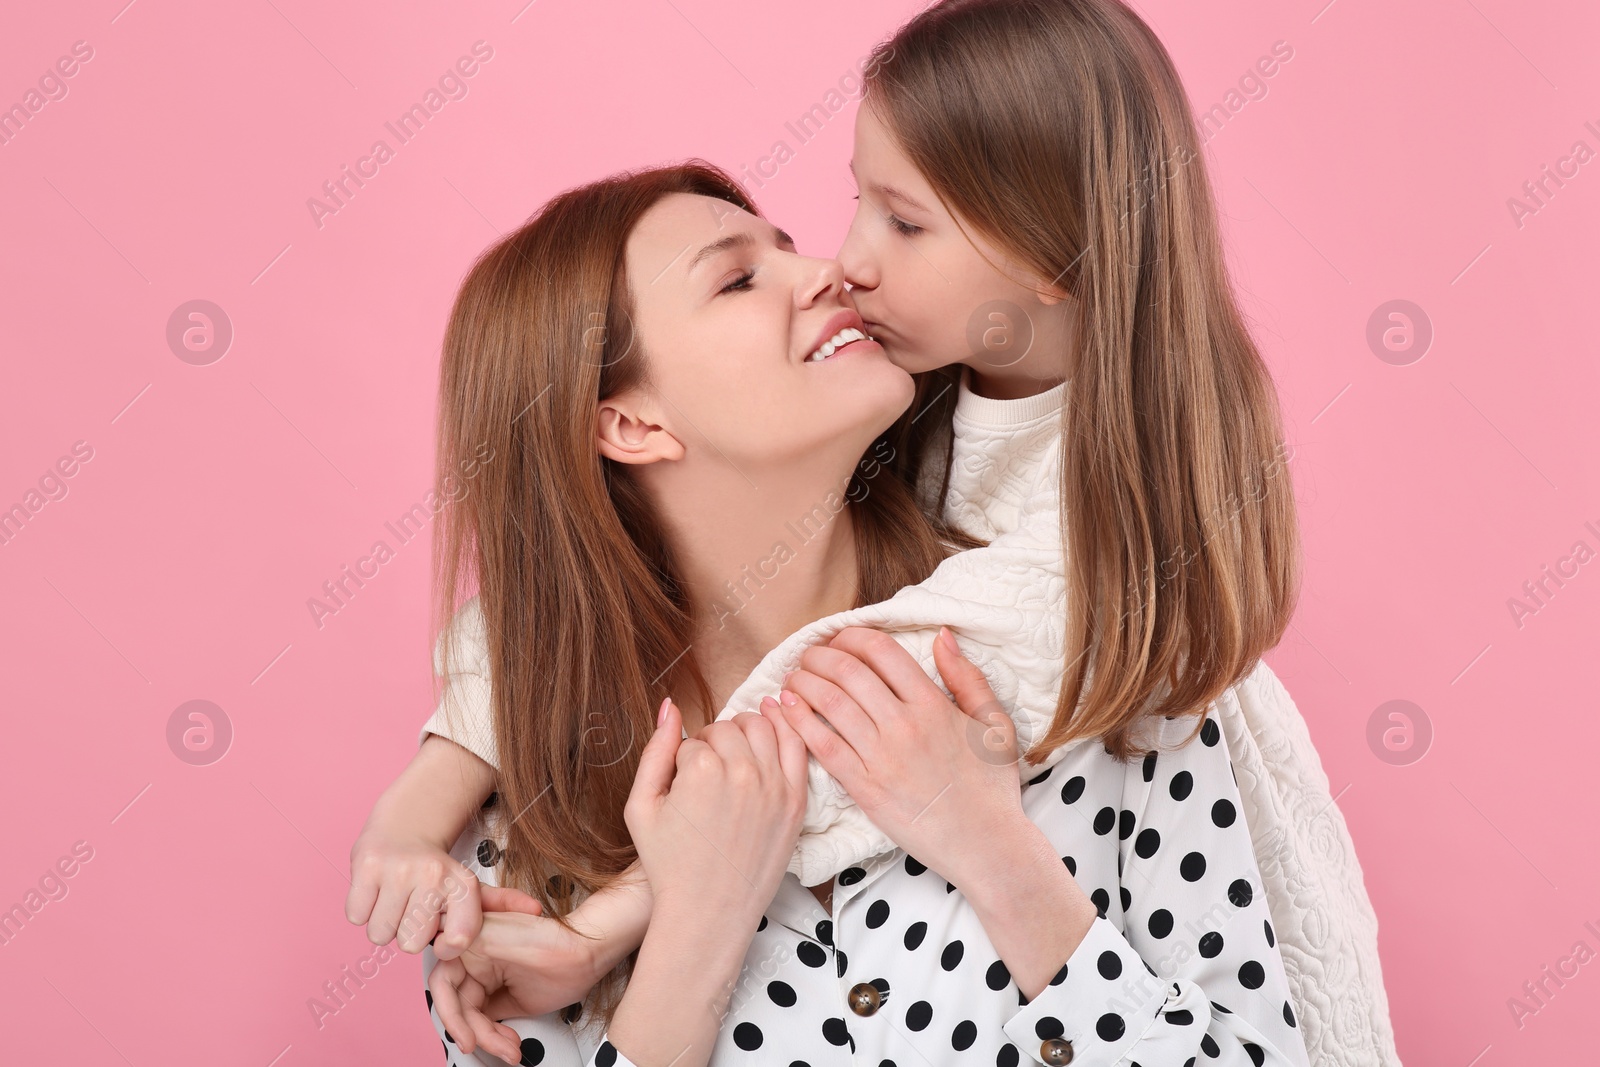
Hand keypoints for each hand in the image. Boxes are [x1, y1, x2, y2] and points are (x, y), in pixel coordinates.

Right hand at [346, 829, 482, 958]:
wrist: (408, 827)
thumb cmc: (432, 870)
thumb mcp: (461, 889)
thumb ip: (469, 919)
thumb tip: (457, 943)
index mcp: (462, 883)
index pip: (460, 937)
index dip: (447, 947)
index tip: (440, 938)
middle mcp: (433, 874)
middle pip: (410, 945)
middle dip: (406, 934)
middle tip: (410, 910)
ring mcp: (399, 870)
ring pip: (379, 934)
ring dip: (383, 924)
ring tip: (393, 900)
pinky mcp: (367, 866)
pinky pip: (356, 917)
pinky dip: (362, 911)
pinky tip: (376, 893)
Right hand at [427, 885, 550, 1061]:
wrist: (587, 953)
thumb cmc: (553, 938)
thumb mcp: (501, 936)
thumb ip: (466, 946)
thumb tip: (439, 955)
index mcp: (469, 943)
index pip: (443, 983)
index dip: (448, 1012)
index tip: (465, 1035)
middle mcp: (475, 962)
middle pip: (459, 1007)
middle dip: (473, 1030)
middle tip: (482, 1047)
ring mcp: (490, 981)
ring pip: (474, 1020)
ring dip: (489, 1039)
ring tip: (511, 1050)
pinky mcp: (504, 998)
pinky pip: (489, 1024)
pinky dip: (498, 1038)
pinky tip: (512, 1046)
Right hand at [626, 698, 808, 922]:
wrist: (707, 913)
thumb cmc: (670, 866)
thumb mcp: (641, 808)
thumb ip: (654, 751)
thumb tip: (669, 706)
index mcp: (700, 770)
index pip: (695, 739)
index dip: (685, 758)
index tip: (684, 784)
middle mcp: (741, 772)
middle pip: (728, 728)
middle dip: (714, 742)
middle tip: (708, 771)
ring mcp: (774, 786)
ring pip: (763, 727)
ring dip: (746, 731)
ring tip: (735, 751)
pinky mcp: (795, 801)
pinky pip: (797, 745)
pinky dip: (787, 726)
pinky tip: (775, 718)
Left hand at [768, 626, 1027, 889]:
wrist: (986, 846)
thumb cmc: (992, 787)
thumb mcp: (995, 724)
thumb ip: (967, 677)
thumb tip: (941, 636)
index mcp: (933, 705)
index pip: (881, 651)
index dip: (852, 636)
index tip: (840, 639)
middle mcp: (904, 726)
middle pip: (847, 671)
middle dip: (819, 655)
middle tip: (809, 655)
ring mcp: (881, 758)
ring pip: (829, 703)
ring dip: (804, 681)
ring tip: (794, 677)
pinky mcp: (865, 789)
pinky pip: (822, 746)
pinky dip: (799, 721)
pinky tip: (787, 707)